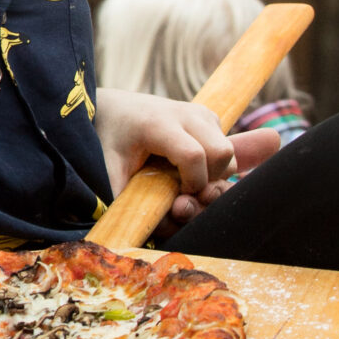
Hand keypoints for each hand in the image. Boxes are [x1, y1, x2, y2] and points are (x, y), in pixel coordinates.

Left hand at [96, 87, 279, 221]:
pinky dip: (213, 170)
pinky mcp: (210, 119)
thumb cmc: (110, 142)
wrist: (116, 109)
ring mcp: (202, 114)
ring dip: (214, 179)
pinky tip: (187, 173)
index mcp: (157, 123)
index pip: (193, 156)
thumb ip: (128, 201)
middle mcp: (186, 114)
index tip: (175, 199)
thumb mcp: (108, 171)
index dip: (192, 185)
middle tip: (184, 195)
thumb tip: (161, 229)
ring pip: (229, 155)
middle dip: (209, 183)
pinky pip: (226, 152)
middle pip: (222, 153)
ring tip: (184, 187)